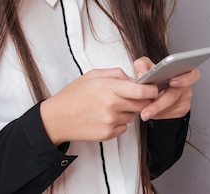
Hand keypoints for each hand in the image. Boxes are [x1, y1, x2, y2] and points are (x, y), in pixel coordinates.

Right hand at [40, 68, 158, 144]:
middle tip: (130, 96)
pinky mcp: (108, 134)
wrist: (57, 118)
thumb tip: (133, 78)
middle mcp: (112, 105)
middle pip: (142, 104)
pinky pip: (124, 127)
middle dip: (141, 100)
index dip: (152, 89)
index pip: (142, 90)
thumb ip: (116, 74)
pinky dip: (119, 122)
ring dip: (128, 111)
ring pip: (133, 116)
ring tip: (109, 106)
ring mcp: (110, 121)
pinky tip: (104, 116)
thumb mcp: (92, 75)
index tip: (152, 88)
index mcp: (109, 88)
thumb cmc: (73, 95)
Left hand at [133, 57, 200, 121]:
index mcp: (181, 71)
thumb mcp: (144, 66)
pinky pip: (170, 114)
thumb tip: (140, 75)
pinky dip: (159, 114)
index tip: (172, 82)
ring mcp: (185, 98)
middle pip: (174, 96)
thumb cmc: (152, 76)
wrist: (152, 90)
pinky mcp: (182, 109)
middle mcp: (186, 85)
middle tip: (146, 111)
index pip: (192, 73)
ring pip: (171, 107)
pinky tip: (152, 111)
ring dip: (156, 110)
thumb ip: (141, 66)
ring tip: (144, 111)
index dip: (184, 78)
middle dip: (158, 105)